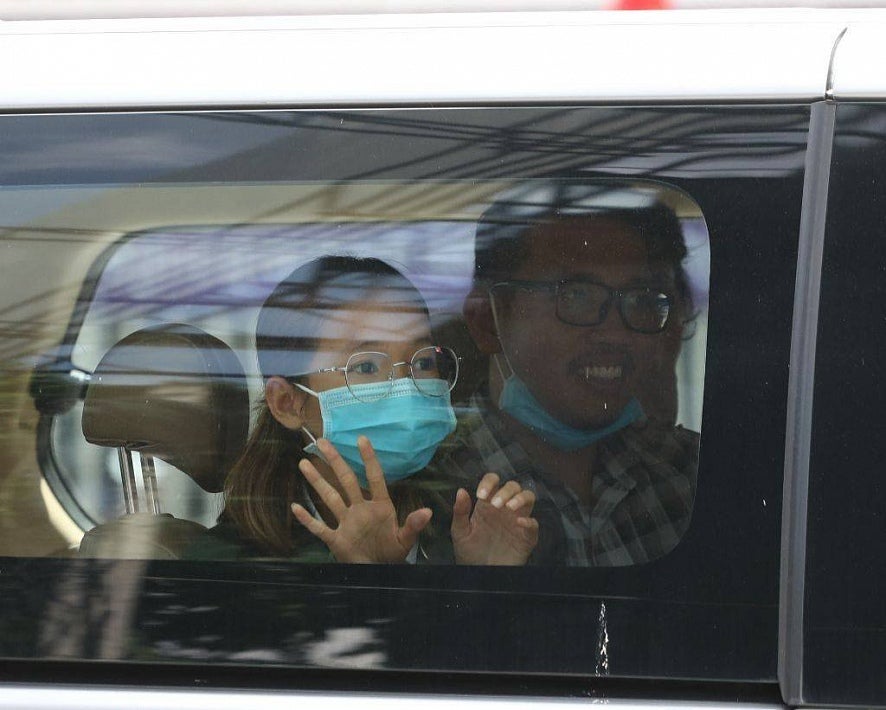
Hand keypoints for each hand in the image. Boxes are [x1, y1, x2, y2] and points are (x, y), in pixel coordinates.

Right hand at [291, 436, 432, 562]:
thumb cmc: (392, 552)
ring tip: (304, 463)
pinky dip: (307, 519)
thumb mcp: (405, 540)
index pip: (374, 477)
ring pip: (329, 498)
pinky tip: (295, 507)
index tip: (362, 439)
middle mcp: (360, 509)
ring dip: (317, 482)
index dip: (369, 459)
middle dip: (334, 461)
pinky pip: (319, 528)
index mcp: (379, 506)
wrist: (378, 572)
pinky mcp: (335, 539)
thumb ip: (413, 525)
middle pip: (346, 480)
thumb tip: (428, 512)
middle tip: (322, 441)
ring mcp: (346, 523)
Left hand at [451, 473, 538, 565]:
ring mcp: (517, 521)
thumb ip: (460, 512)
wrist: (478, 573)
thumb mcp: (460, 532)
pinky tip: (519, 523)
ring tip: (509, 507)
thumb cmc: (469, 551)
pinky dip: (529, 521)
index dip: (489, 482)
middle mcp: (504, 508)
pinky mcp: (526, 536)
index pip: (493, 481)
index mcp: (487, 504)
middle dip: (506, 491)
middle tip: (496, 505)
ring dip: (520, 498)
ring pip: (528, 498)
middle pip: (513, 486)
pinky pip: (534, 524)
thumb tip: (461, 491)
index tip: (481, 495)